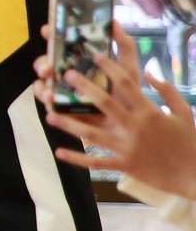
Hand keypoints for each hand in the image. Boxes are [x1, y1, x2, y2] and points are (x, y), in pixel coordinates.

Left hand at [39, 23, 195, 200]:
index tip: (95, 55)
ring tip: (49, 115)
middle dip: (84, 88)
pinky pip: (96, 163)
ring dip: (69, 125)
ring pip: (92, 134)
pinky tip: (59, 152)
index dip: (110, 68)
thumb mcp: (184, 111)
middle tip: (66, 74)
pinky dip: (76, 158)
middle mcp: (135, 127)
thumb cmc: (189, 141)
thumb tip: (150, 71)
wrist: (195, 175)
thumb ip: (166, 90)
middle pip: (104, 104)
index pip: (127, 84)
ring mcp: (127, 147)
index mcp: (149, 112)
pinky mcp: (124, 165)